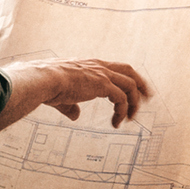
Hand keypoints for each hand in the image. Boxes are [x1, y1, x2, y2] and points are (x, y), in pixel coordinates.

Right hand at [26, 58, 150, 125]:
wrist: (42, 80)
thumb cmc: (47, 86)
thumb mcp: (61, 95)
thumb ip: (71, 106)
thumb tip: (76, 115)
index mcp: (90, 65)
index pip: (114, 68)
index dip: (125, 79)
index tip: (131, 91)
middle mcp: (98, 66)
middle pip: (129, 70)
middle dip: (141, 84)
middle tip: (147, 98)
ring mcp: (102, 74)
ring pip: (130, 85)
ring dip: (134, 102)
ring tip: (131, 118)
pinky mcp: (102, 84)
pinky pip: (122, 98)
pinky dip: (123, 111)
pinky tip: (117, 122)